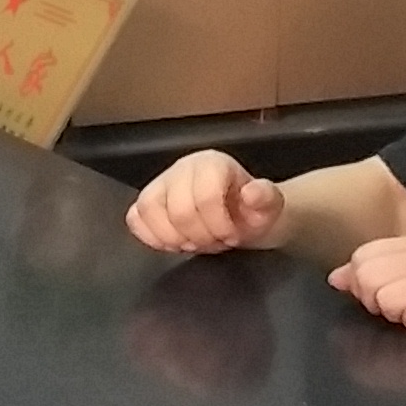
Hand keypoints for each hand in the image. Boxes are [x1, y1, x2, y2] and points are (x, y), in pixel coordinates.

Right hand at [128, 151, 284, 255]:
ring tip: (193, 242)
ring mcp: (161, 183)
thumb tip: (253, 193)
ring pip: (149, 210)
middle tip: (215, 241)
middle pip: (177, 210)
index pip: (205, 197)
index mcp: (212, 163)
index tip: (232, 236)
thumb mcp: (270, 207)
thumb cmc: (253, 212)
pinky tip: (173, 242)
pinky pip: (135, 218)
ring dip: (173, 237)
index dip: (219, 225)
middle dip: (199, 236)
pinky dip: (151, 235)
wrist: (242, 217)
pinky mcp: (148, 201)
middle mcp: (182, 168)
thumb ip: (266, 198)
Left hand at [331, 236, 405, 354]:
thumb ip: (368, 276)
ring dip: (400, 317)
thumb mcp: (404, 282)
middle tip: (400, 309)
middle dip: (378, 302)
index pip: (363, 257)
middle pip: (370, 278)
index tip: (381, 295)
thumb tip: (335, 278)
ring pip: (389, 300)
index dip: (363, 283)